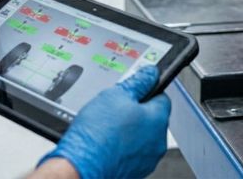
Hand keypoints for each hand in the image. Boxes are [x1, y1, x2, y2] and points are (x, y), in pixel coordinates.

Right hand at [38, 66, 170, 178]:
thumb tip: (150, 73)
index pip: (162, 96)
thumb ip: (139, 81)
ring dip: (131, 129)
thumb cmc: (97, 134)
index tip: (135, 90)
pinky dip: (124, 146)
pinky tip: (108, 142)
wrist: (80, 167)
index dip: (147, 90)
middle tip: (117, 109)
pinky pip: (134, 151)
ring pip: (143, 135)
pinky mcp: (135, 171)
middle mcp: (158, 142)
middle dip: (137, 111)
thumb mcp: (116, 94)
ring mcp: (147, 159)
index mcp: (158, 119)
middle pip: (153, 117)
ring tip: (110, 127)